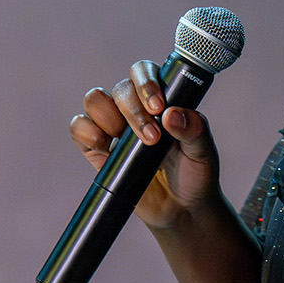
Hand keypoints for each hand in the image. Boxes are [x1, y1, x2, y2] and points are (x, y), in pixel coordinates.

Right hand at [69, 60, 222, 231]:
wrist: (181, 209)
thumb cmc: (195, 174)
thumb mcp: (203, 152)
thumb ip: (194, 130)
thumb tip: (172, 114)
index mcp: (161, 99)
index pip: (144, 73)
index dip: (146, 82)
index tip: (158, 107)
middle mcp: (135, 108)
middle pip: (121, 88)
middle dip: (133, 110)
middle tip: (152, 138)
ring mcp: (113, 127)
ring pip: (95, 100)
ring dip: (107, 116)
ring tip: (123, 140)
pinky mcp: (96, 150)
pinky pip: (79, 128)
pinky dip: (86, 132)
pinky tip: (104, 147)